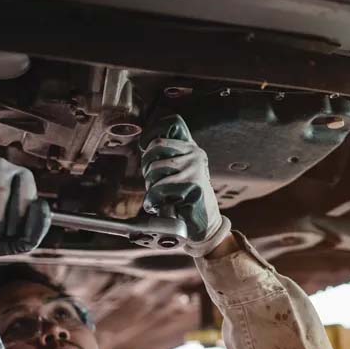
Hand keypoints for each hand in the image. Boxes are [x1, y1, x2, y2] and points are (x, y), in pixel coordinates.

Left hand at [140, 115, 230, 256]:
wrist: (204, 224)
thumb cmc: (187, 199)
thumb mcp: (180, 172)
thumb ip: (168, 157)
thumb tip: (146, 147)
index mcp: (191, 148)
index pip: (172, 124)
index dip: (152, 133)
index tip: (145, 148)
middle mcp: (194, 154)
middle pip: (156, 147)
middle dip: (146, 167)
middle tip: (151, 182)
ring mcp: (194, 168)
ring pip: (155, 168)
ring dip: (149, 185)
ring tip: (156, 195)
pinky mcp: (192, 185)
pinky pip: (159, 188)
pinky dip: (152, 200)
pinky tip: (155, 205)